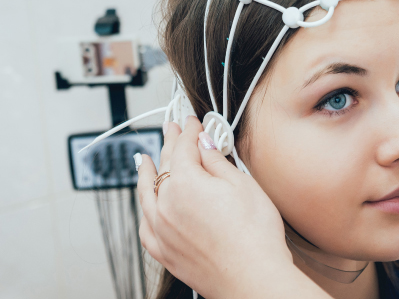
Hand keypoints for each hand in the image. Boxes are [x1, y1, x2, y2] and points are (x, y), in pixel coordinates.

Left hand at [137, 116, 291, 298]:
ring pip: (146, 194)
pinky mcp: (164, 252)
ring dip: (146, 172)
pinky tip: (145, 204)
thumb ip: (217, 161)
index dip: (189, 130)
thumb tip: (205, 142)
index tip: (192, 121)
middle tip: (171, 128)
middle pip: (164, 165)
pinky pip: (144, 224)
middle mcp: (165, 205)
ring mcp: (161, 230)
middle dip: (168, 144)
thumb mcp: (242, 185)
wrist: (252, 278)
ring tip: (144, 159)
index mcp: (184, 183)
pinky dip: (143, 209)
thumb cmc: (254, 235)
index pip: (183, 147)